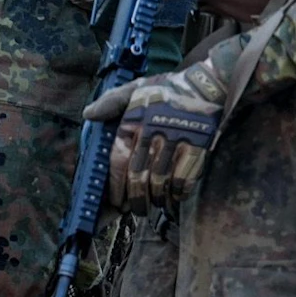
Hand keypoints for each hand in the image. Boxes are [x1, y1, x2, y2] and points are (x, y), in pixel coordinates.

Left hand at [84, 60, 225, 215]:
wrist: (208, 86)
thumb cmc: (169, 89)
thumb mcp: (136, 87)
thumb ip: (112, 101)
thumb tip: (88, 114)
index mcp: (133, 120)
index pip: (118, 161)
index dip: (116, 186)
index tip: (117, 201)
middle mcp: (151, 133)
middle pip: (138, 178)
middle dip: (135, 200)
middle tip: (136, 210)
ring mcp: (174, 143)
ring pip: (159, 183)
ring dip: (156, 199)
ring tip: (155, 204)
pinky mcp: (196, 150)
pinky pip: (183, 181)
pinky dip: (177, 194)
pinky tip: (175, 196)